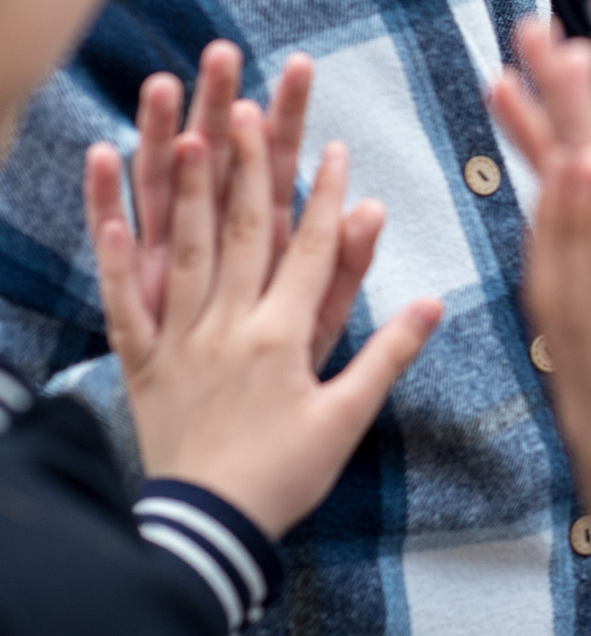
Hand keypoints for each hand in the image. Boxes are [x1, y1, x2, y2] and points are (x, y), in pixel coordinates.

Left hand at [89, 103, 441, 538]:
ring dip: (187, 193)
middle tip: (246, 107)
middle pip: (243, 233)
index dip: (321, 195)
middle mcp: (228, 327)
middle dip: (248, 166)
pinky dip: (117, 261)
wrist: (209, 528)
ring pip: (185, 253)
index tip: (331, 143)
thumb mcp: (348, 417)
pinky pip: (125, 306)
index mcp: (282, 338)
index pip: (306, 251)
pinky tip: (112, 219)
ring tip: (186, 134)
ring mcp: (179, 341)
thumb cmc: (287, 475)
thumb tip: (433, 302)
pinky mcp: (141, 364)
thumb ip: (389, 354)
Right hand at [104, 43, 375, 367]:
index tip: (299, 66)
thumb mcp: (323, 316)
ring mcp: (174, 262)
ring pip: (166, 187)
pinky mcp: (138, 294)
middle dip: (224, 107)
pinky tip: (102, 155)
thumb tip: (375, 207)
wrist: (236, 435)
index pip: (284, 166)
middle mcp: (219, 241)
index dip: (292, 120)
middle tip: (223, 50)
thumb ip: (348, 264)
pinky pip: (118, 243)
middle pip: (222, 163)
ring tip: (162, 85)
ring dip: (162, 137)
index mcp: (270, 241)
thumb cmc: (286, 368)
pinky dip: (107, 203)